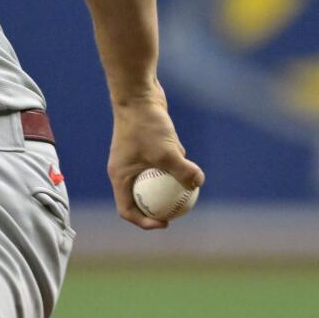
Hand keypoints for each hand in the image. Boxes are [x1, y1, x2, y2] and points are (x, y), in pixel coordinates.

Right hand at [107, 83, 204, 229]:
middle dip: (158, 208)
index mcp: (120, 177)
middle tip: (178, 212)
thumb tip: (198, 184)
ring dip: (167, 185)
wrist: (138, 95)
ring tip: (187, 189)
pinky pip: (158, 164)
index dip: (145, 222)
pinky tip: (186, 159)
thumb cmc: (145, 125)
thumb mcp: (167, 152)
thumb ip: (183, 171)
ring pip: (151, 180)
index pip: (127, 210)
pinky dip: (170, 165)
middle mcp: (124, 169)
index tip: (166, 222)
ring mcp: (134, 158)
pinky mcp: (144, 146)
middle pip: (140, 198)